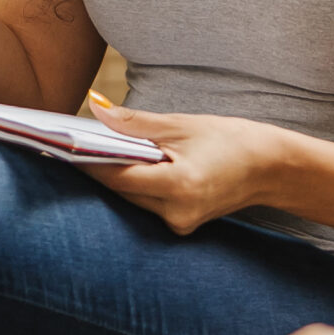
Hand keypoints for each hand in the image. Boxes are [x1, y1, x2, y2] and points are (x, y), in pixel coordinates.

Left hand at [85, 96, 290, 234]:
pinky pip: (147, 203)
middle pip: (121, 190)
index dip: (87, 162)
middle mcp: (178, 213)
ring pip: (132, 198)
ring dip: (115, 175)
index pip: (119, 176)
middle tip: (68, 143)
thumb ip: (136, 122)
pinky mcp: (182, 225)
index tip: (61, 146)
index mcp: (180, 186)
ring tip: (92, 150)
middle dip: (98, 166)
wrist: (272, 168)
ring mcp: (180, 224)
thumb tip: (96, 109)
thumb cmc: (232, 140)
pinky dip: (135, 184)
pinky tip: (125, 165)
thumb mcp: (183, 125)